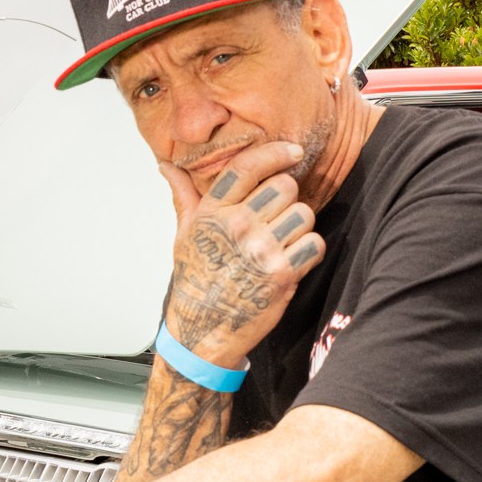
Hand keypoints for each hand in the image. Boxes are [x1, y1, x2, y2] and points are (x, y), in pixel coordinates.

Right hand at [160, 139, 326, 368]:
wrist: (202, 329)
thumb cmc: (196, 279)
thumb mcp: (184, 233)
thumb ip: (183, 195)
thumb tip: (167, 165)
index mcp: (213, 212)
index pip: (247, 167)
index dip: (275, 153)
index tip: (293, 152)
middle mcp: (237, 226)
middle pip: (285, 187)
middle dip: (289, 198)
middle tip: (280, 215)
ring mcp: (261, 250)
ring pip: (304, 213)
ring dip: (300, 225)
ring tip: (285, 240)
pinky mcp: (282, 274)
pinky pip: (314, 244)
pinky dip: (311, 249)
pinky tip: (296, 257)